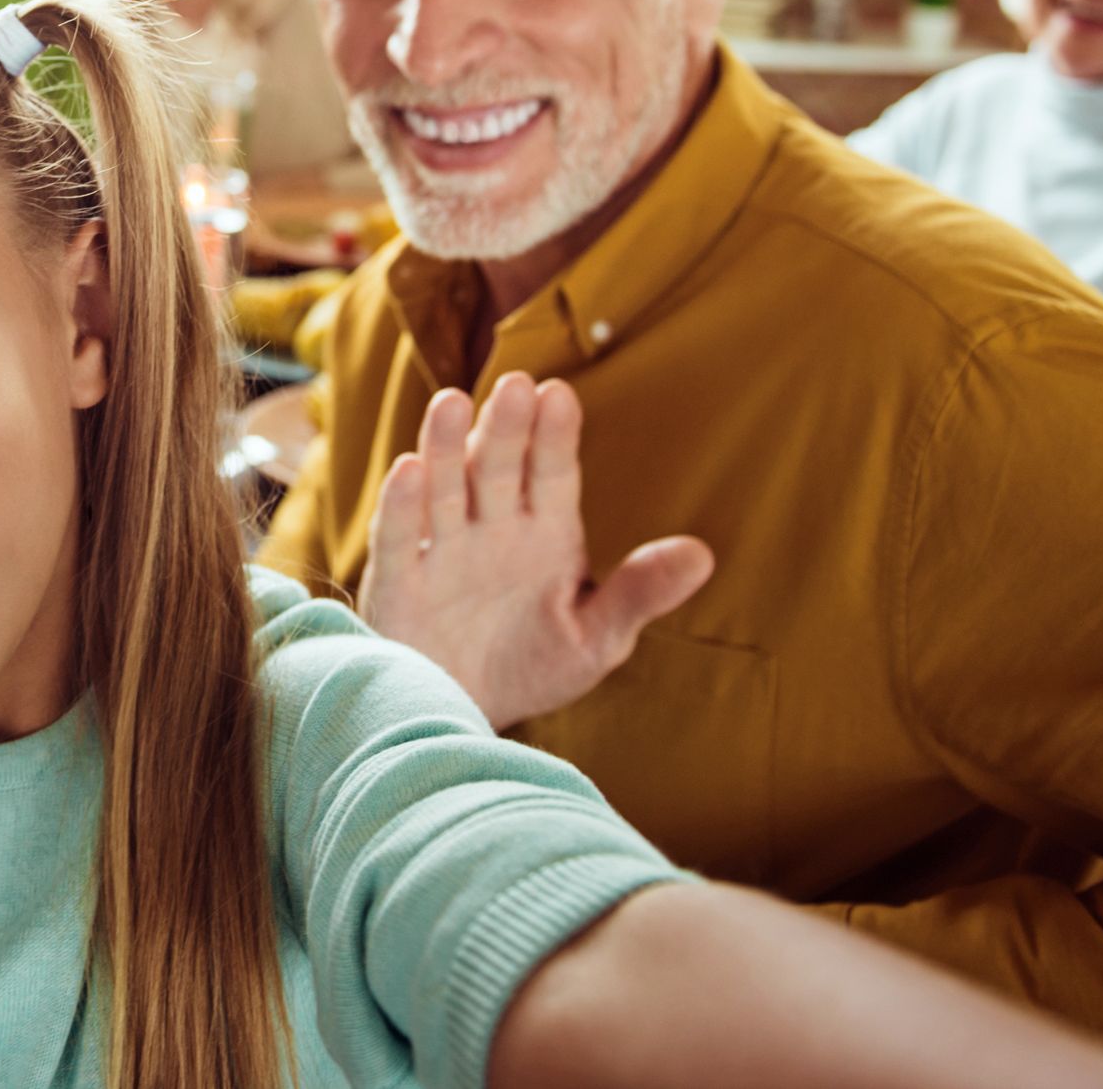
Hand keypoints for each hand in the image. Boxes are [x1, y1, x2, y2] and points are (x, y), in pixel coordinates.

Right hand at [358, 374, 713, 728]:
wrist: (463, 718)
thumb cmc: (535, 667)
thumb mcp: (598, 639)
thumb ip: (640, 593)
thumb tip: (703, 554)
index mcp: (546, 531)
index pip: (554, 473)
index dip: (555, 436)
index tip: (560, 395)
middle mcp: (492, 527)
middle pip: (500, 468)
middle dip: (507, 428)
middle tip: (516, 385)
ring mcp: (443, 548)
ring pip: (446, 487)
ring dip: (446, 446)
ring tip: (451, 402)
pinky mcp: (399, 579)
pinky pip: (399, 536)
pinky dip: (402, 504)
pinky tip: (409, 470)